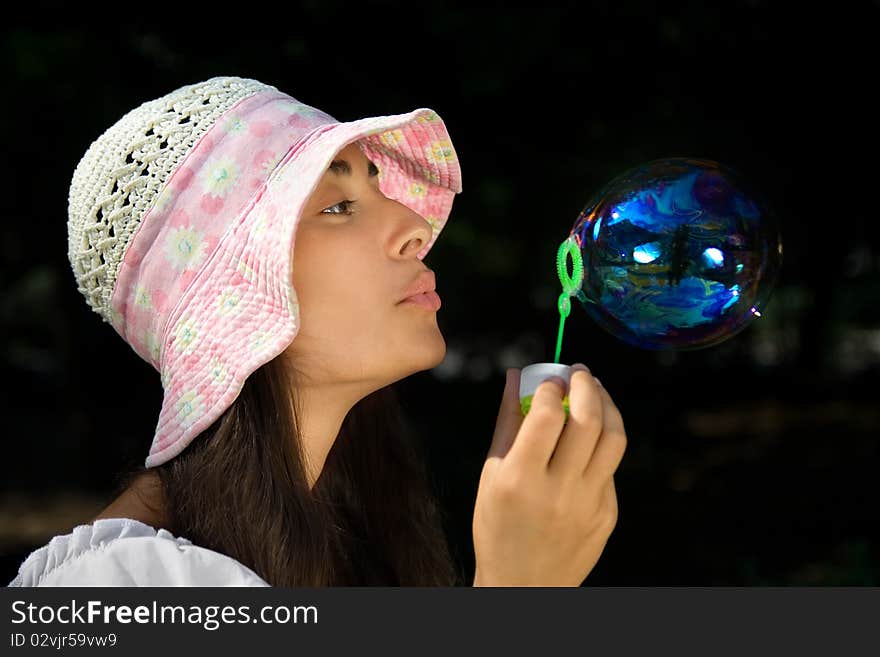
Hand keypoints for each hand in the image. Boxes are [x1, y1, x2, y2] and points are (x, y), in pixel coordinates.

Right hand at [472, 364, 626, 585]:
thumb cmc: (498, 526)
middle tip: (579, 372)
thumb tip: (516, 376)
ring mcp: (589, 505)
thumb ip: (507, 421)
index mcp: (520, 480)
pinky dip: (602, 442)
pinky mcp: (608, 514)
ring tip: (594, 392)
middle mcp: (558, 491)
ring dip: (607, 405)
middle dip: (586, 385)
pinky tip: (589, 437)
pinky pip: (611, 466)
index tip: (550, 378)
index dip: (551, 387)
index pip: (547, 416)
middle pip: (588, 421)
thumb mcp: (492, 474)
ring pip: (613, 439)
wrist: (524, 585)